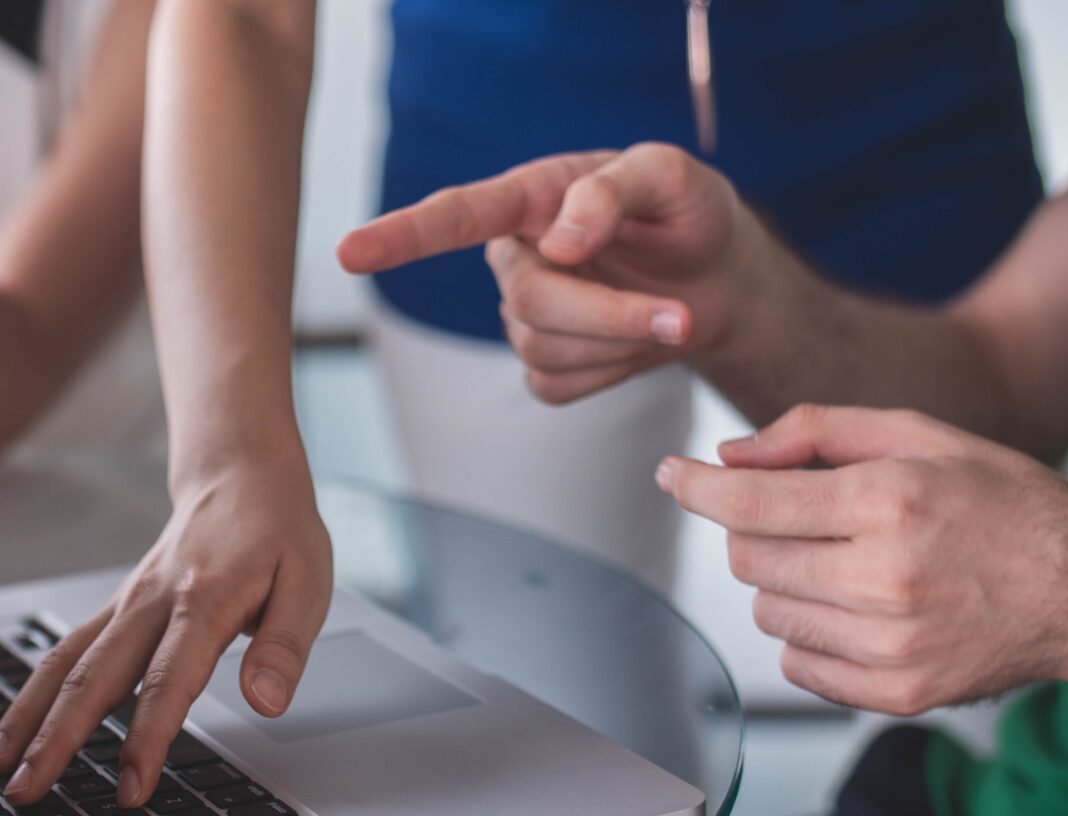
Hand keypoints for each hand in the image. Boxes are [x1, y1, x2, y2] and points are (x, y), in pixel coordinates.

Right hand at [0, 459, 333, 806]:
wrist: (241, 474)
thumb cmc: (278, 532)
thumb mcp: (308, 583)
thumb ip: (284, 646)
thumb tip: (266, 702)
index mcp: (204, 600)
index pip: (167, 681)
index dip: (147, 738)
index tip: (131, 788)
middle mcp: (152, 602)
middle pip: (94, 677)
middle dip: (57, 740)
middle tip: (27, 792)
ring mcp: (127, 604)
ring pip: (65, 663)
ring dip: (29, 718)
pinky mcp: (116, 608)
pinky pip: (66, 650)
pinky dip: (35, 692)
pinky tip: (15, 729)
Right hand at [339, 143, 756, 403]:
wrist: (718, 280)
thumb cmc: (687, 214)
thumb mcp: (671, 178)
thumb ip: (613, 191)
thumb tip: (559, 242)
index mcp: (530, 198)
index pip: (454, 216)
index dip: (400, 237)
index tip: (349, 253)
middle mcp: (515, 256)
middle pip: (529, 301)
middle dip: (608, 315)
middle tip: (679, 315)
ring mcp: (525, 315)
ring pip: (544, 349)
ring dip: (621, 341)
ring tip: (671, 315)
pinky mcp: (545, 365)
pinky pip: (558, 386)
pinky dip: (612, 373)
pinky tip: (634, 344)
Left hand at [657, 404, 1067, 713]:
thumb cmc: (1005, 505)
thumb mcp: (920, 436)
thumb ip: (815, 431)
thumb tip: (729, 456)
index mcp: (890, 502)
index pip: (750, 503)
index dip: (696, 487)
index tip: (672, 475)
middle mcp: (886, 578)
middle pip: (748, 558)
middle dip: (756, 530)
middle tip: (805, 518)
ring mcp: (891, 645)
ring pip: (766, 612)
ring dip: (785, 583)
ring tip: (847, 564)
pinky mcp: (897, 694)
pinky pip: (797, 664)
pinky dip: (809, 636)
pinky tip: (857, 609)